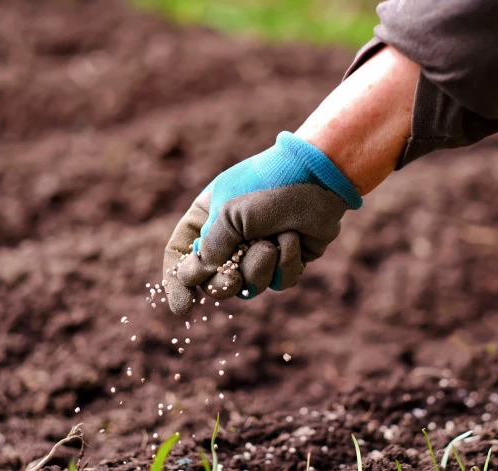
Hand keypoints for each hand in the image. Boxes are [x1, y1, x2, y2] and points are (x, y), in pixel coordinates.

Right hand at [162, 131, 361, 314]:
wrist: (319, 178)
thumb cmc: (269, 186)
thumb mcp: (229, 213)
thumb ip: (210, 248)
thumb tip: (195, 277)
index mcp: (207, 218)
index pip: (181, 254)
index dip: (178, 282)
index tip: (184, 307)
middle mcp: (230, 237)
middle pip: (213, 281)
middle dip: (224, 284)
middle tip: (232, 280)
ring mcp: (259, 250)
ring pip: (249, 286)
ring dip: (260, 267)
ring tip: (273, 241)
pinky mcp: (286, 260)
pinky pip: (279, 283)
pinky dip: (286, 263)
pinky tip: (294, 239)